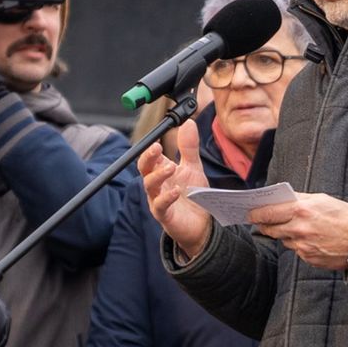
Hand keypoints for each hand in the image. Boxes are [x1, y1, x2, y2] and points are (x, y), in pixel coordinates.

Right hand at [139, 120, 212, 257]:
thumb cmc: (194, 195)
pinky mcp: (165, 215)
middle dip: (148, 157)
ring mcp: (158, 200)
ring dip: (158, 175)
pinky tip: (176, 191)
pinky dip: (167, 197)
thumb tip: (188, 122)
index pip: (150, 156)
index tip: (156, 139)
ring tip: (172, 167)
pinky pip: (160, 205)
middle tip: (157, 148)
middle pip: (144, 168)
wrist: (203, 224)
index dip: (150, 148)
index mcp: (161, 171)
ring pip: (149, 185)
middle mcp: (156, 185)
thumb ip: (188, 146)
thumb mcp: (193, 167)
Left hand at [248, 193, 347, 270]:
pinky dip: (299, 244)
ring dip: (285, 234)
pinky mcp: (308, 258)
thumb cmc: (343, 216)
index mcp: (301, 210)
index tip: (250, 213)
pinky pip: (296, 250)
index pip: (269, 212)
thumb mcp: (321, 199)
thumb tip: (281, 200)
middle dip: (265, 225)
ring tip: (297, 228)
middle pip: (271, 229)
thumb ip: (299, 200)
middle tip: (261, 222)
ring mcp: (302, 246)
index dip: (256, 213)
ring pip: (284, 240)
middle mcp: (299, 229)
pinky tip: (311, 239)